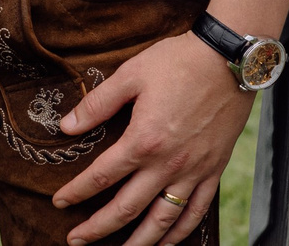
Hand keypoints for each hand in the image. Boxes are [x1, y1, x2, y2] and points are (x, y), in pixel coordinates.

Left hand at [50, 32, 250, 244]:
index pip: (101, 177)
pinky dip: (181, 233)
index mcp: (143, 141)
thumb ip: (97, 105)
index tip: (59, 202)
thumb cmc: (178, 62)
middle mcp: (168, 164)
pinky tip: (168, 243)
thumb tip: (66, 126)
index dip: (77, 193)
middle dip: (98, 228)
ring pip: (163, 221)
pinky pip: (197, 212)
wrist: (228, 60)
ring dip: (140, 242)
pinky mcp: (214, 171)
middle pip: (127, 208)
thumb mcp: (130, 75)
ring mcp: (193, 172)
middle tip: (76, 240)